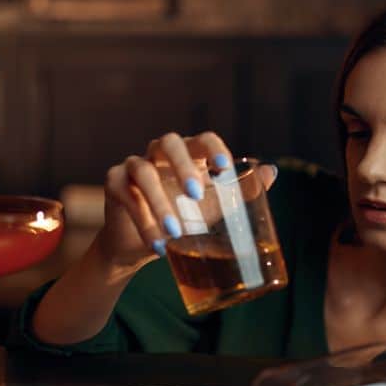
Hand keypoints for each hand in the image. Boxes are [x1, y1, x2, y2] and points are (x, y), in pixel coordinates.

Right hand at [97, 131, 275, 268]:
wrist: (147, 246)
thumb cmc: (187, 221)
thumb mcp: (215, 208)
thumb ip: (241, 191)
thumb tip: (271, 172)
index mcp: (188, 155)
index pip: (201, 139)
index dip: (213, 149)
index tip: (224, 169)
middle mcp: (159, 154)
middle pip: (169, 143)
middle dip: (183, 165)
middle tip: (197, 195)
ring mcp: (134, 165)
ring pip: (143, 171)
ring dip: (160, 202)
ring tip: (175, 232)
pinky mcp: (113, 183)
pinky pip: (125, 194)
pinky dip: (142, 220)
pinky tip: (157, 244)